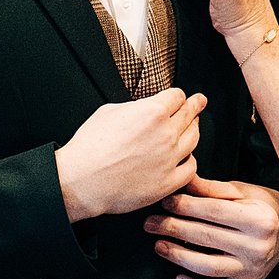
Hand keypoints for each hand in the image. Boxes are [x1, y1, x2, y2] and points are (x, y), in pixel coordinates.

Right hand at [56, 84, 203, 222]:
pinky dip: (189, 162)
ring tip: (192, 129)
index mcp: (152, 112)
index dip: (177, 96)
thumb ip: (135, 107)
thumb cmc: (88, 149)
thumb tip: (143, 110)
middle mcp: (165, 134)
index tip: (179, 98)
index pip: (177, 96)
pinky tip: (185, 160)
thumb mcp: (108, 112)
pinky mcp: (167, 182)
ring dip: (194, 132)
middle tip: (199, 103)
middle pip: (190, 114)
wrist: (80, 181)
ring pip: (194, 139)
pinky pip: (191, 169)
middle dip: (195, 106)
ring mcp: (169, 159)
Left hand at [142, 175, 278, 278]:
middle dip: (173, 229)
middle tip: (150, 223)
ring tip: (158, 245)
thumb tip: (183, 180)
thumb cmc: (260, 207)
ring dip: (178, 256)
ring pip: (208, 267)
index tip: (164, 202)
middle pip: (206, 238)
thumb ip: (212, 189)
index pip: (213, 212)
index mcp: (259, 219)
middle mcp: (258, 247)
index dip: (185, 206)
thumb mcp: (242, 192)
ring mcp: (252, 270)